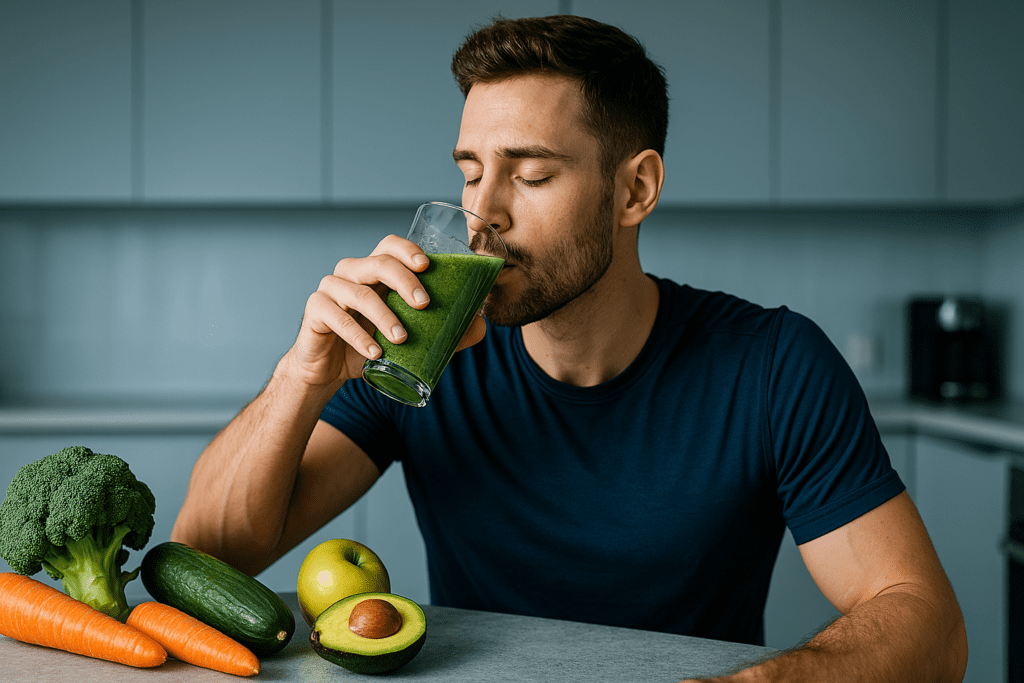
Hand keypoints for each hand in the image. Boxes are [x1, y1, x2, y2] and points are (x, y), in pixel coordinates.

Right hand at [283, 235, 486, 388]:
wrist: (328, 371)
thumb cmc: (370, 345)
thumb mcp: (408, 339)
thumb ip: (443, 331)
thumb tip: (480, 326)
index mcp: (375, 271)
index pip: (389, 245)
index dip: (407, 250)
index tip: (427, 266)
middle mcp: (351, 273)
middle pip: (378, 263)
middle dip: (404, 281)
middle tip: (424, 304)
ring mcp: (331, 289)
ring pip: (359, 292)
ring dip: (384, 315)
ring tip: (402, 338)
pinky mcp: (315, 311)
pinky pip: (337, 318)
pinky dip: (358, 336)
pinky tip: (375, 352)